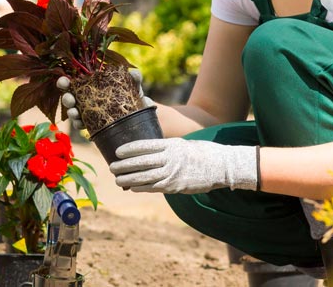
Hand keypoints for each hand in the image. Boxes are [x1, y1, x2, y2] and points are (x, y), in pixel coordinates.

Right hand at [56, 68, 153, 129]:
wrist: (138, 115)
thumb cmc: (131, 96)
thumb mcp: (132, 86)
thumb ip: (133, 79)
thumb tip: (135, 73)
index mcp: (91, 85)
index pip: (74, 82)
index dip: (65, 81)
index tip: (63, 81)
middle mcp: (86, 99)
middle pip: (71, 98)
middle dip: (67, 98)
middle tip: (70, 99)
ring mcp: (88, 113)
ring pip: (74, 112)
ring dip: (72, 112)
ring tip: (74, 112)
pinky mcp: (92, 125)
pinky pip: (82, 125)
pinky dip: (80, 124)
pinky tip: (81, 123)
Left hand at [109, 138, 257, 193]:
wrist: (221, 166)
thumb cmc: (200, 153)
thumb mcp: (181, 144)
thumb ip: (164, 147)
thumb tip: (146, 150)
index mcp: (170, 145)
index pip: (144, 146)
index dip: (129, 149)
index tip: (117, 151)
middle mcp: (170, 158)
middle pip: (141, 162)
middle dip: (124, 165)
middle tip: (111, 167)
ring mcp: (173, 173)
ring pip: (145, 177)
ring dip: (129, 179)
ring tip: (117, 179)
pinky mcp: (176, 186)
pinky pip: (154, 187)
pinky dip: (141, 187)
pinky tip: (132, 187)